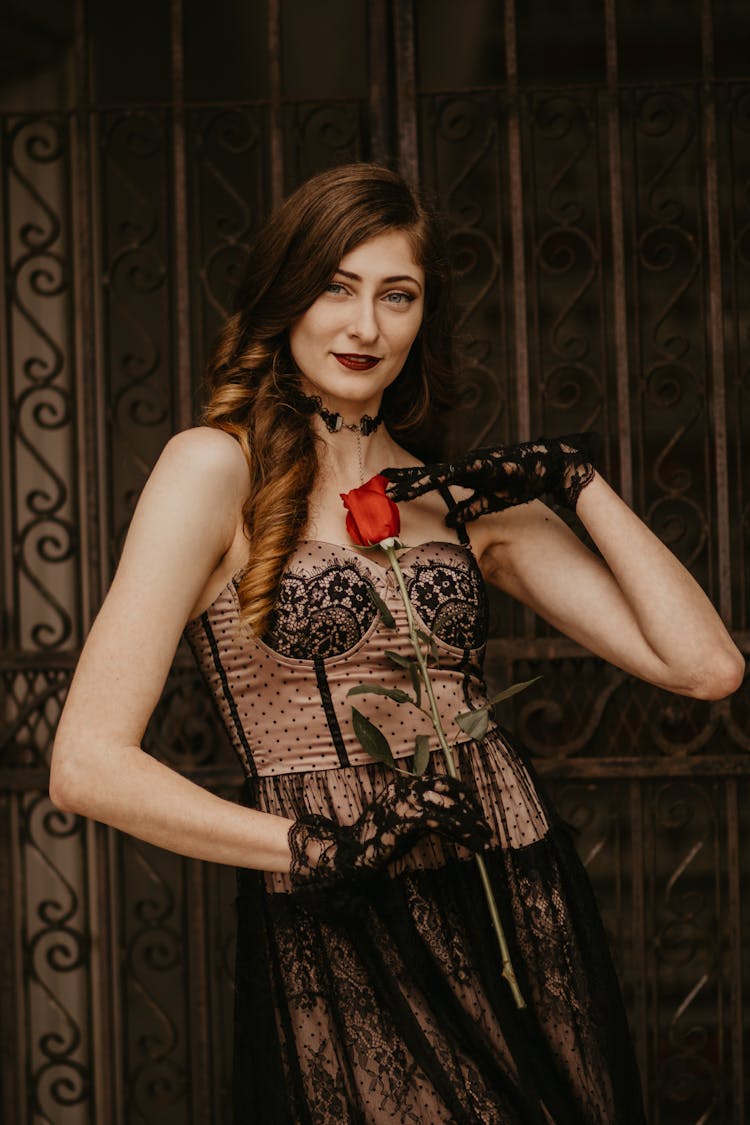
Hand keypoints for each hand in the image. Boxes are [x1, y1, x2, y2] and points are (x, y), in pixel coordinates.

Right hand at [288, 773, 490, 890]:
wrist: (352, 854)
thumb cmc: (380, 840)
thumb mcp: (409, 823)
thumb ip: (429, 815)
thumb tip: (457, 819)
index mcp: (406, 783)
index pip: (444, 782)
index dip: (465, 796)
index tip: (479, 813)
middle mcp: (406, 786)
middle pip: (450, 793)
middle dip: (472, 812)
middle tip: (488, 830)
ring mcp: (405, 800)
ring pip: (449, 808)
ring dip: (471, 825)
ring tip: (486, 840)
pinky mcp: (405, 818)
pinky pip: (440, 822)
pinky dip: (460, 832)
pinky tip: (473, 842)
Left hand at [381, 434, 597, 525]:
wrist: (552, 464)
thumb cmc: (522, 480)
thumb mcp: (492, 499)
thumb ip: (471, 508)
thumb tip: (448, 520)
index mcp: (466, 473)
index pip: (431, 478)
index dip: (408, 482)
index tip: (383, 487)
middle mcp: (468, 465)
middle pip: (429, 474)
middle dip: (404, 481)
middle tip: (376, 487)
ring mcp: (478, 464)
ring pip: (442, 473)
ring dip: (417, 482)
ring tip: (394, 491)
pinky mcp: (492, 466)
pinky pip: (465, 474)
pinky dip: (447, 478)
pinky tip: (432, 483)